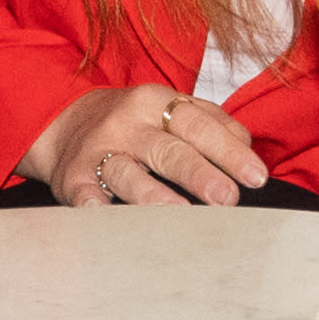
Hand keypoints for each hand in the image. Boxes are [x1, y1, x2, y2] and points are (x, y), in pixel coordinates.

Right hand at [20, 83, 264, 206]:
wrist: (62, 123)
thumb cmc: (133, 122)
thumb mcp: (170, 108)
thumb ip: (213, 123)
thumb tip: (247, 151)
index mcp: (156, 103)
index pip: (199, 125)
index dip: (229, 151)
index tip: (256, 177)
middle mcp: (127, 125)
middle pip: (167, 150)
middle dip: (199, 174)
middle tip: (227, 198)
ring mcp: (98, 152)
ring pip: (126, 173)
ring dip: (153, 195)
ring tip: (180, 214)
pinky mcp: (74, 179)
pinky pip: (84, 194)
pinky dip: (93, 206)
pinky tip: (105, 216)